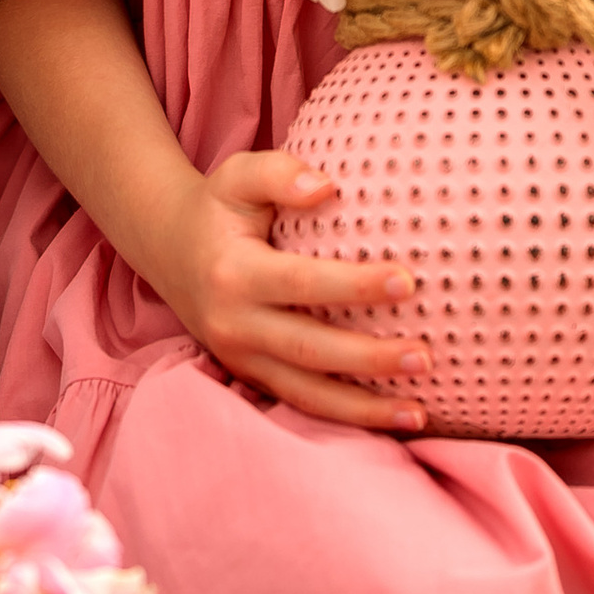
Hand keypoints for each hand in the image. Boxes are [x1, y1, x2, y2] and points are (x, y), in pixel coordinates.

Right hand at [154, 148, 431, 431]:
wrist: (169, 251)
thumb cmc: (220, 209)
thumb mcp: (237, 176)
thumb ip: (278, 173)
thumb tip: (326, 188)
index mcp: (234, 273)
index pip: (301, 282)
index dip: (354, 285)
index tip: (407, 281)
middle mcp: (233, 324)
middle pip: (308, 349)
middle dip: (368, 359)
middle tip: (424, 357)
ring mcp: (240, 358)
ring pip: (306, 393)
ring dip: (364, 409)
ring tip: (420, 412)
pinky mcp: (251, 378)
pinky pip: (302, 404)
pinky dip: (348, 419)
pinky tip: (397, 420)